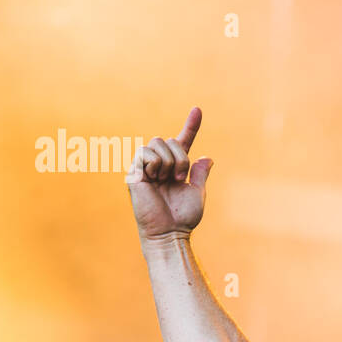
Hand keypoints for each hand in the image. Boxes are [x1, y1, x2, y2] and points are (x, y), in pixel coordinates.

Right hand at [126, 107, 212, 240]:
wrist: (170, 231)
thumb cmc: (182, 217)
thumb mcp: (197, 193)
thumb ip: (200, 174)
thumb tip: (207, 158)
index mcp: (175, 167)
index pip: (183, 141)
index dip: (191, 125)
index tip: (198, 109)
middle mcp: (160, 164)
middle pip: (169, 140)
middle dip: (180, 157)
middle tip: (178, 178)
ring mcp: (145, 167)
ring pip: (157, 142)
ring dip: (168, 161)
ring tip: (166, 180)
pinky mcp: (134, 172)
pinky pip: (145, 153)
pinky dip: (154, 164)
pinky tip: (154, 179)